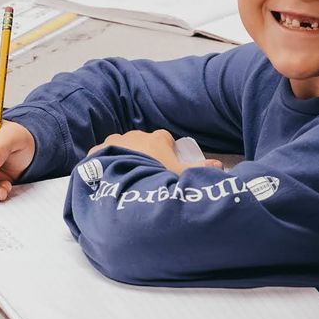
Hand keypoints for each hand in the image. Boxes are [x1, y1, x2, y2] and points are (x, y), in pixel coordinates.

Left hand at [92, 128, 212, 172]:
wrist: (125, 184)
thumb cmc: (157, 177)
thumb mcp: (181, 175)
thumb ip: (200, 169)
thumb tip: (220, 165)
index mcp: (157, 139)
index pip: (166, 139)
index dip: (168, 150)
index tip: (167, 164)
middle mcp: (135, 135)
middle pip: (143, 142)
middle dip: (145, 154)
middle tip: (147, 173)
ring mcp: (115, 141)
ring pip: (122, 146)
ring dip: (125, 156)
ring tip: (127, 175)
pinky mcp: (98, 151)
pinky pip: (102, 154)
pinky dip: (105, 161)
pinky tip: (107, 175)